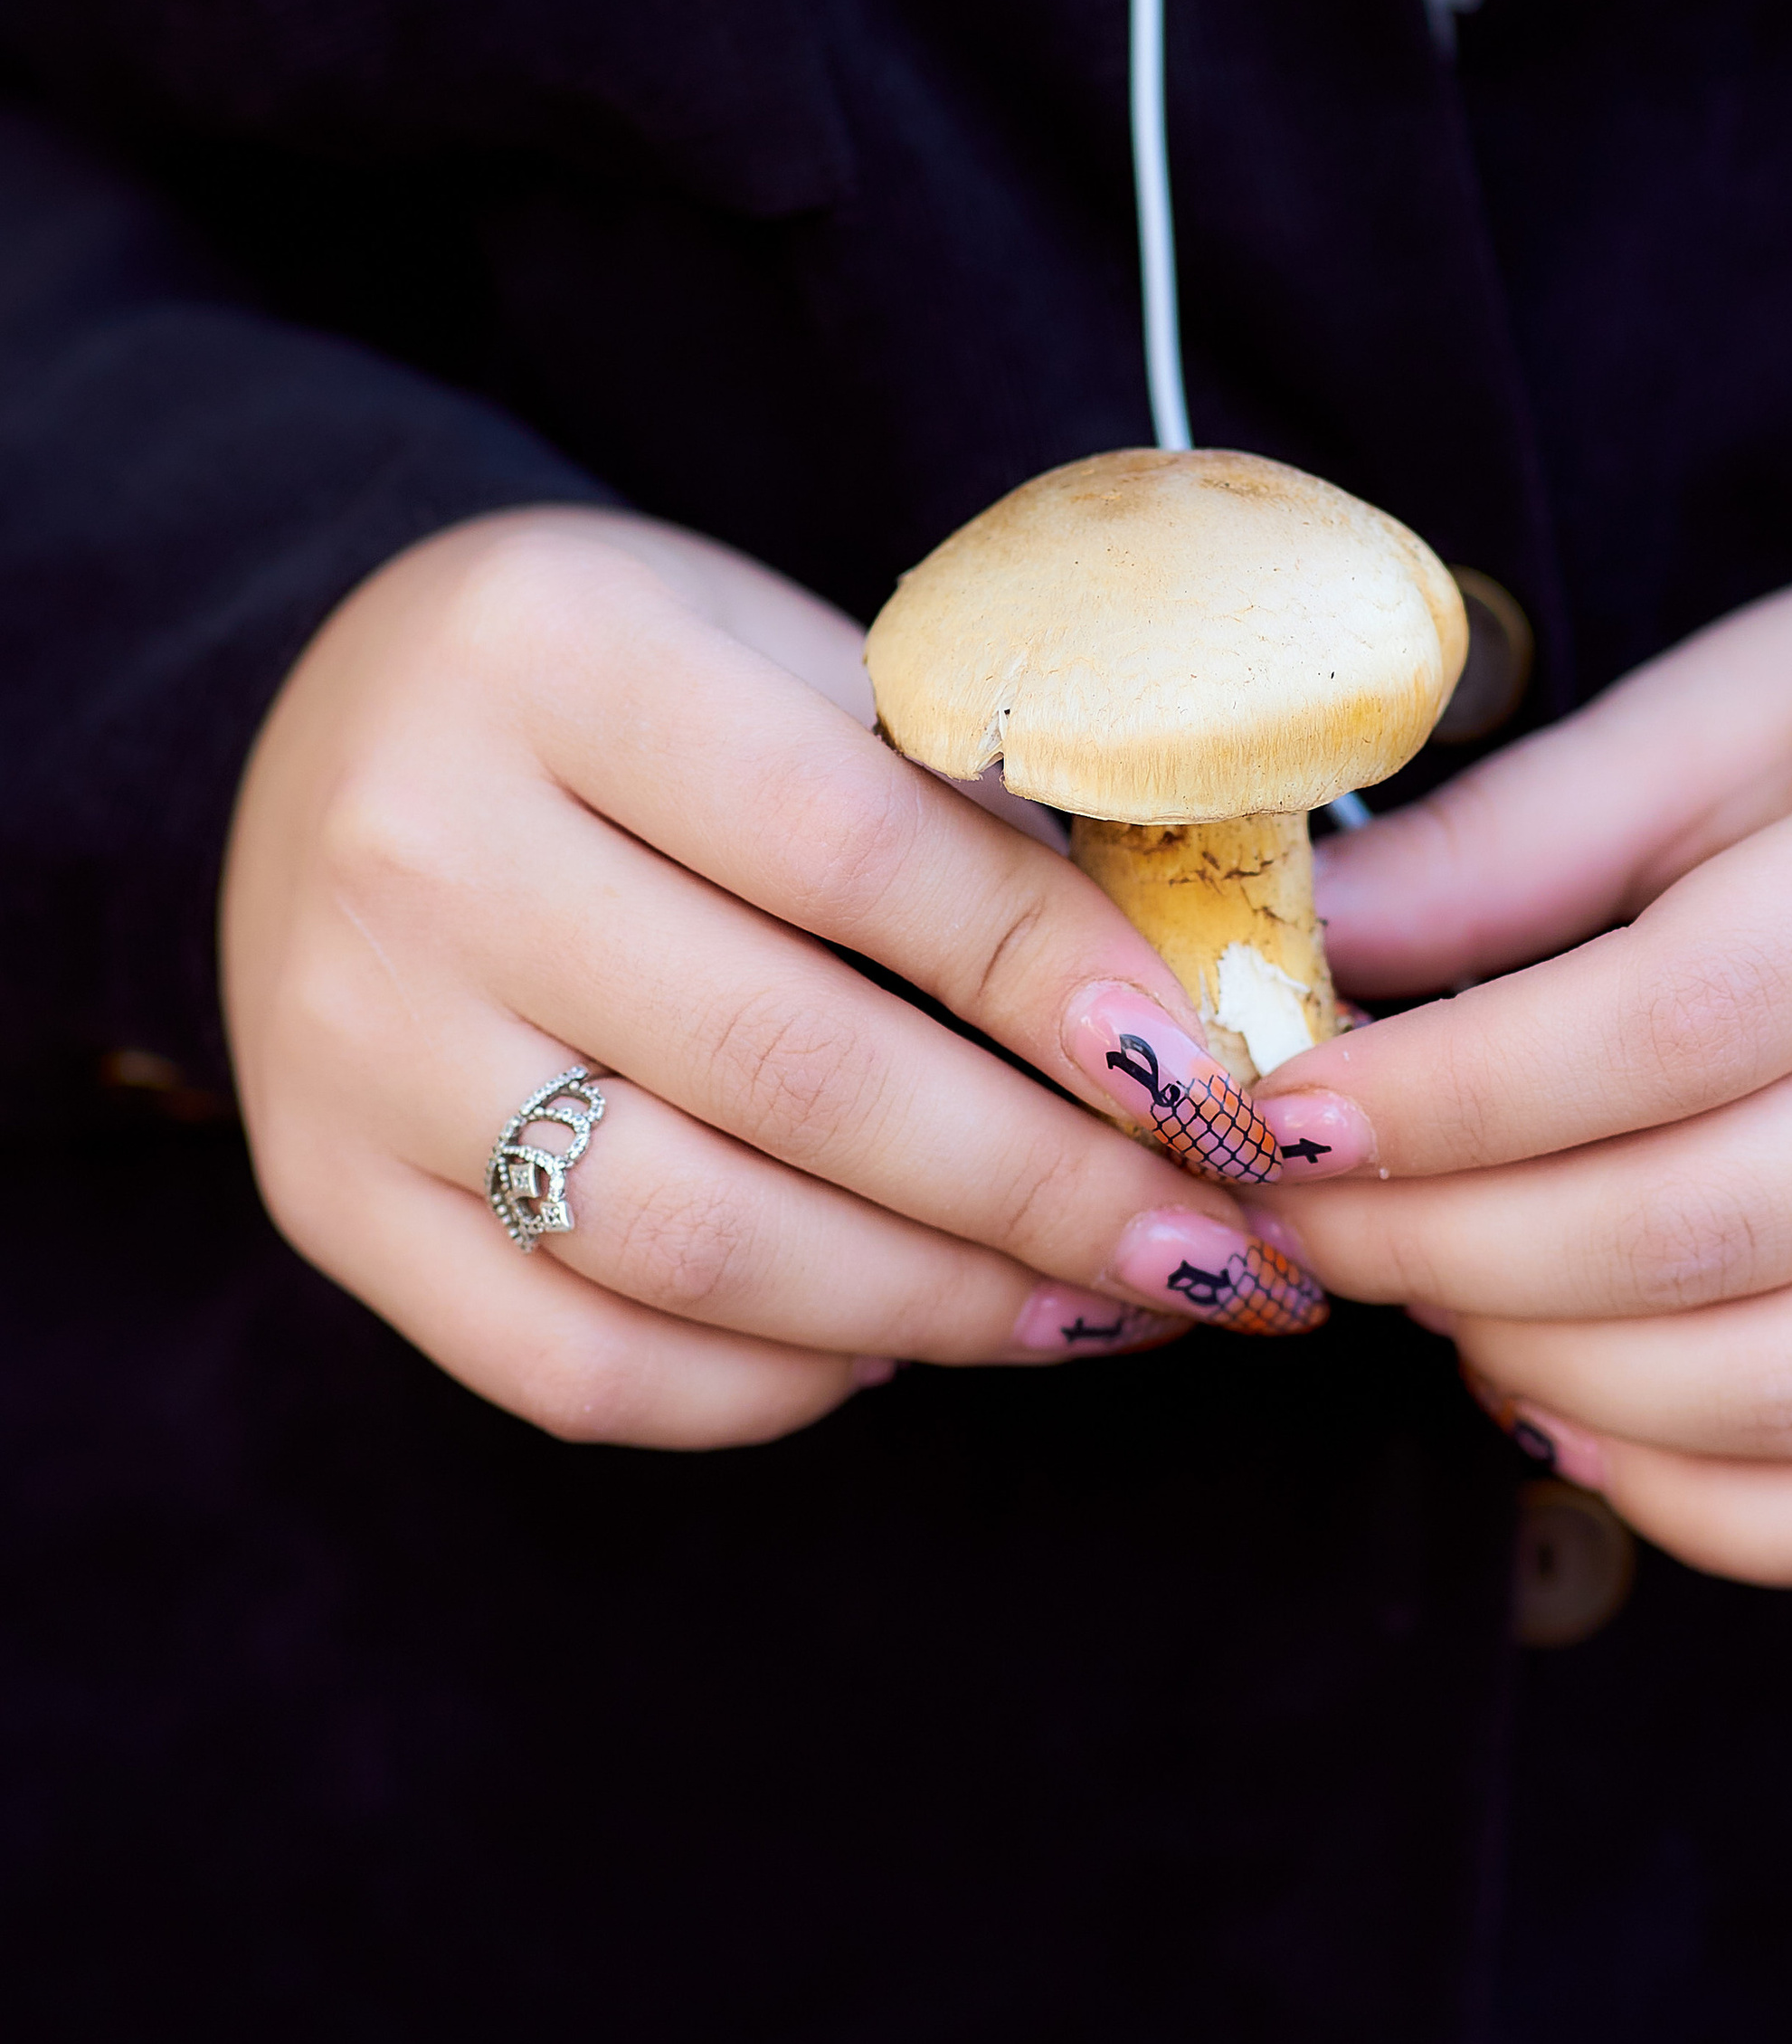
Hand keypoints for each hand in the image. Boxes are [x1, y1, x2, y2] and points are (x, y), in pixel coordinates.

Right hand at [221, 506, 1321, 1446]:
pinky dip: (765, 1391)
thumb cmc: (642, 703)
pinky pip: (575, 1367)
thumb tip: (1196, 1026)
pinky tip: (889, 1353)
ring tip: (1094, 1311)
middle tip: (1212, 1249)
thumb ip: (962, 803)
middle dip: (1043, 1189)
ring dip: (936, 1307)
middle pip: (788, 1072)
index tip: (1215, 1087)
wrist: (339, 735)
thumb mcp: (786, 660)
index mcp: (554, 653)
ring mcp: (350, 1043)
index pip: (854, 849)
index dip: (1054, 982)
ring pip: (692, 1245)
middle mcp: (418, 849)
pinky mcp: (325, 1199)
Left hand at [1241, 545, 1791, 1585]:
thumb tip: (1304, 952)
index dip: (1454, 1096)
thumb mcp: (1743, 703)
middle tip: (1317, 1225)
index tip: (1292, 1120)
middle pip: (1717, 1225)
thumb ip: (1525, 832)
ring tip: (1441, 1308)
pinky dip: (1714, 1511)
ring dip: (1565, 1384)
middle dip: (1457, 1250)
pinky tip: (1579, 1430)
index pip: (1672, 1022)